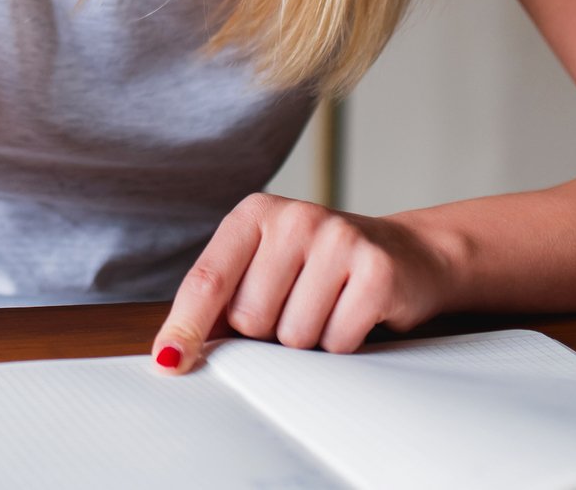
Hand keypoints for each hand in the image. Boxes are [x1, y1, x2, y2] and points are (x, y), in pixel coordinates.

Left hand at [150, 193, 463, 368]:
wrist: (406, 254)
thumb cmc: (318, 270)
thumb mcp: (264, 269)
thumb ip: (219, 303)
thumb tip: (173, 352)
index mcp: (253, 215)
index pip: (208, 279)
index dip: (185, 326)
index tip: (169, 362)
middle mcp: (294, 218)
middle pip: (250, 318)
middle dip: (269, 331)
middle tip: (297, 305)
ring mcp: (338, 239)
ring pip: (293, 336)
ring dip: (308, 339)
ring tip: (327, 307)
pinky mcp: (376, 270)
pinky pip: (337, 341)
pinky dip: (342, 343)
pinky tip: (354, 313)